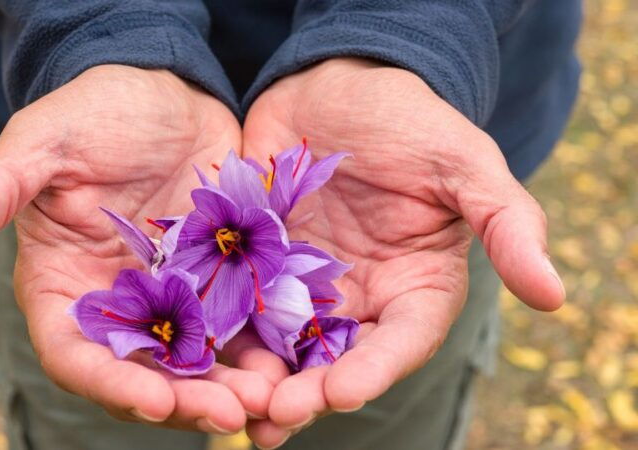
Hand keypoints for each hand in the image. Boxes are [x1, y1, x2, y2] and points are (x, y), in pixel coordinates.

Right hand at [0, 66, 286, 432]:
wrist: (162, 93)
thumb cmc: (93, 113)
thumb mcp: (46, 144)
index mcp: (65, 287)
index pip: (79, 353)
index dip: (111, 383)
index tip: (153, 401)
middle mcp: (120, 305)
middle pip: (147, 370)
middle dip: (186, 399)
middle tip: (230, 415)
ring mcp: (175, 297)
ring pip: (201, 358)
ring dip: (234, 384)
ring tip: (274, 399)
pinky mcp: (222, 279)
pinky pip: (244, 323)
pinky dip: (266, 346)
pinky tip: (296, 359)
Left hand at [241, 58, 564, 446]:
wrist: (337, 85)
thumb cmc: (409, 121)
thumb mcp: (463, 163)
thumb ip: (506, 224)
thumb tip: (555, 295)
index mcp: (413, 286)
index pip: (400, 340)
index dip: (374, 369)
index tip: (342, 391)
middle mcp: (357, 298)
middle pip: (334, 358)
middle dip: (305, 392)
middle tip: (273, 419)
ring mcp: (301, 285)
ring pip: (280, 345)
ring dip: (256, 381)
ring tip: (228, 412)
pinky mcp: (254, 264)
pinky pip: (234, 303)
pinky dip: (218, 334)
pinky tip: (194, 359)